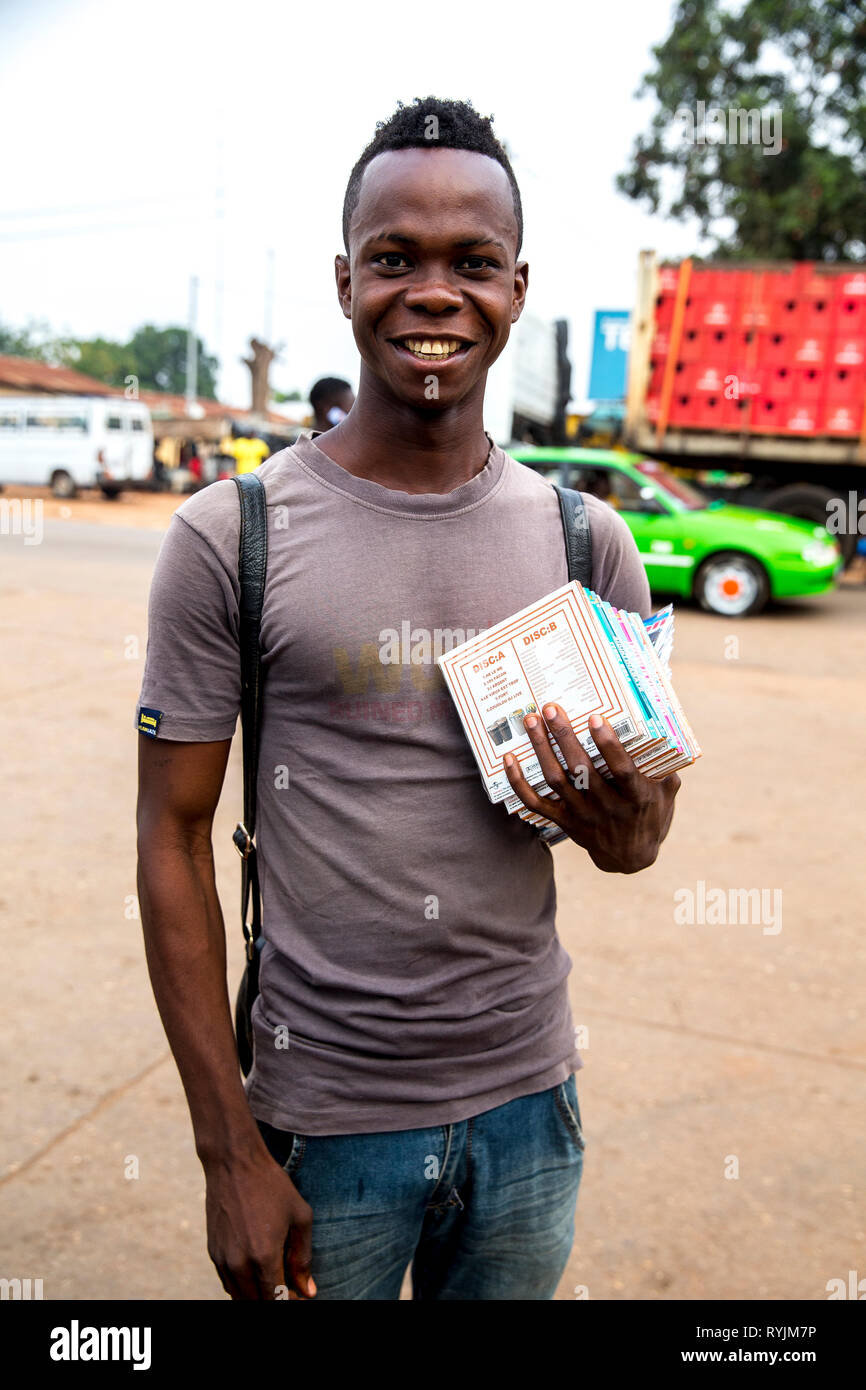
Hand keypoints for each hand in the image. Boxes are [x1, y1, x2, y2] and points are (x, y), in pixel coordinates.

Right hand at [204, 1146, 314, 1299]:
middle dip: (274, 1299)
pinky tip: (256, 1268)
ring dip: (257, 1294)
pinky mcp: (212, 1252)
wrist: (234, 1163)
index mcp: (264, 1256)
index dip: (289, 1301)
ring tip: (274, 1277)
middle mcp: (239, 1263)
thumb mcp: (299, 1217)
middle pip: (256, 1302)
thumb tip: (308, 1291)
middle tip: (289, 1287)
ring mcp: (222, 1259)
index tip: (298, 1295)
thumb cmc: (272, 1186)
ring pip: (239, 1297)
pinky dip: (242, 1284)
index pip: (276, 1300)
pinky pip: (227, 1282)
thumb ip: (303, 1258)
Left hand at [504, 704, 680, 873]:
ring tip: (532, 722)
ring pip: (556, 780)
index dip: (608, 744)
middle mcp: (607, 806)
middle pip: (581, 770)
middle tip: (552, 709)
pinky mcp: (564, 821)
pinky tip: (509, 759)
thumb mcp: (666, 791)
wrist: (631, 857)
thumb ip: (664, 764)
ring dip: (541, 749)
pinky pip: (535, 803)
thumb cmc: (651, 814)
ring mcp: (582, 815)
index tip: (595, 718)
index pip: (621, 769)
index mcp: (636, 797)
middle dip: (564, 737)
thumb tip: (662, 727)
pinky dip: (518, 782)